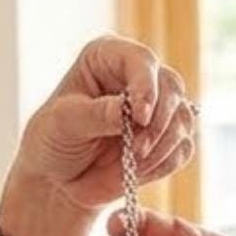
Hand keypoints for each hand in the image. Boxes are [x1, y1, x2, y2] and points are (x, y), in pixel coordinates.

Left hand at [10, 35, 198, 214]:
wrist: (57, 178)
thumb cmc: (52, 140)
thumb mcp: (63, 123)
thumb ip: (96, 114)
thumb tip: (129, 110)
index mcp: (109, 57)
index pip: (141, 60)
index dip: (147, 86)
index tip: (141, 116)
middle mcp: (138, 77)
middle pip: (171, 87)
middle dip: (158, 122)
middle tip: (137, 149)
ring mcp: (156, 108)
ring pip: (183, 119)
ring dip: (162, 146)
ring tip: (131, 162)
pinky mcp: (166, 139)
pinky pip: (182, 149)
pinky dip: (164, 163)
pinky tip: (137, 170)